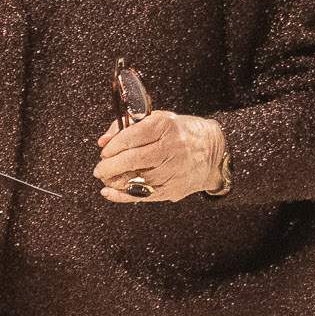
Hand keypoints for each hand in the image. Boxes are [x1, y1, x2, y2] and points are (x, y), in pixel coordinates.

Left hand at [96, 109, 228, 203]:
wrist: (214, 152)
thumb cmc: (180, 133)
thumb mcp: (158, 120)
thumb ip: (129, 126)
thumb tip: (103, 140)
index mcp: (166, 127)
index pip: (132, 136)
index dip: (114, 145)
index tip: (104, 150)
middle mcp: (171, 148)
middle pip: (133, 159)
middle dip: (110, 165)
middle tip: (100, 168)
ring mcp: (173, 170)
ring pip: (137, 179)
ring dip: (115, 180)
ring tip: (106, 178)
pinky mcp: (173, 188)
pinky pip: (144, 195)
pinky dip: (123, 196)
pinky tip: (110, 192)